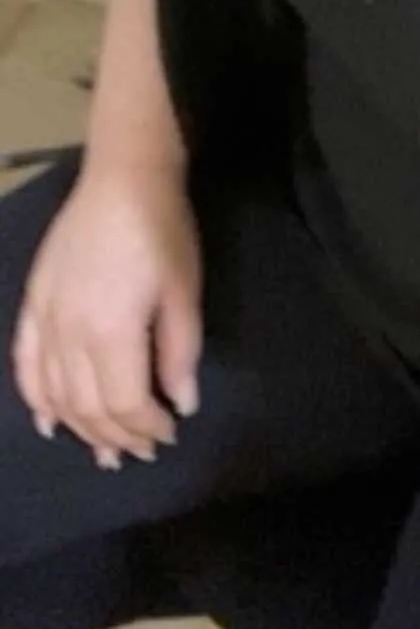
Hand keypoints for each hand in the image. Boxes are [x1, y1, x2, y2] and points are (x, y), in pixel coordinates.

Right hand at [11, 160, 201, 465]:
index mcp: (110, 332)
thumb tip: (181, 402)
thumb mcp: (184, 291)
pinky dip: (35, 399)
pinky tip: (48, 422)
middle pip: (87, 406)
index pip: (124, 403)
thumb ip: (180, 352)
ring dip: (79, 428)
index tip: (169, 434)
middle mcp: (68, 334)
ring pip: (55, 395)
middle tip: (141, 451)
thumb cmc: (162, 230)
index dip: (146, 426)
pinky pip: (26, 365)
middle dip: (117, 436)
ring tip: (103, 451)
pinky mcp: (32, 304)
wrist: (121, 177)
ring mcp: (45, 319)